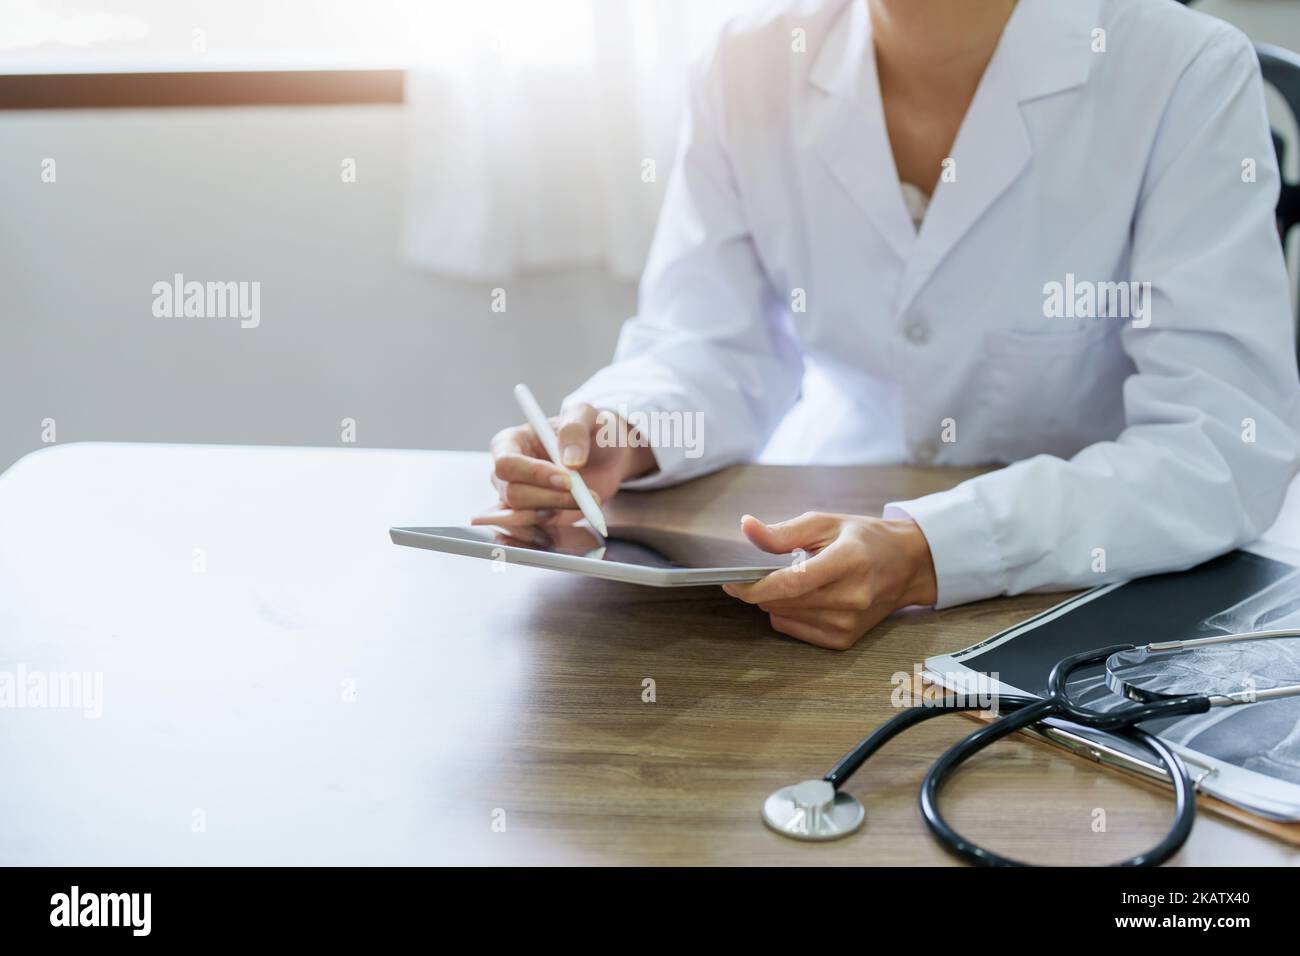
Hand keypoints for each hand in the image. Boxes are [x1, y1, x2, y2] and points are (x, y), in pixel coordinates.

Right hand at [472, 404, 655, 529]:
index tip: (567, 479)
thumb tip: (569, 461)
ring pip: (522, 515)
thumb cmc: (590, 431)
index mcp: (511, 442)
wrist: (606, 457)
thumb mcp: (587, 416)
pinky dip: (547, 529)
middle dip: (550, 497)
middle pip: (513, 493)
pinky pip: (529, 530)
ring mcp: (517, 497)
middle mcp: (508, 473)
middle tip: (584, 495)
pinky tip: (572, 518)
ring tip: (585, 502)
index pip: (507, 463)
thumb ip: (575, 429)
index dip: (534, 474)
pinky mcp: (532, 516)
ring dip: (556, 511)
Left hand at [721, 512, 937, 649]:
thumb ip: (783, 532)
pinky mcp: (845, 640)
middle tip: (773, 570)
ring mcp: (849, 623)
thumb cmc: (865, 539)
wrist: (907, 565)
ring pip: (784, 617)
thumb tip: (747, 527)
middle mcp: (852, 597)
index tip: (732, 581)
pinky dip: (789, 614)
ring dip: (778, 600)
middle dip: (764, 588)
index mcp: (849, 561)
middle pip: (784, 601)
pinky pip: (794, 630)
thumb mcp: (825, 523)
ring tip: (803, 581)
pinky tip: (809, 598)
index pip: (793, 583)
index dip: (756, 585)